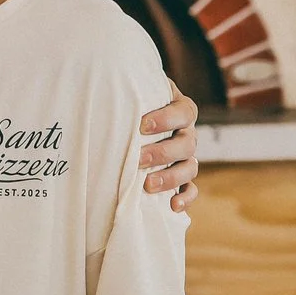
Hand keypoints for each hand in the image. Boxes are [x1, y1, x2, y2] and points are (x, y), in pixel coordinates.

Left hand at [138, 86, 202, 211]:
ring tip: (148, 185)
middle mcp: (187, 133)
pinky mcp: (183, 177)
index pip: (184, 112)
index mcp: (180, 109)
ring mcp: (187, 156)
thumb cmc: (131, 102)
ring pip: (190, 168)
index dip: (167, 119)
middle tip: (139, 159)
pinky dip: (186, 198)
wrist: (132, 116)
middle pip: (187, 144)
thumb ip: (127, 91)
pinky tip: (172, 206)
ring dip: (171, 177)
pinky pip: (191, 189)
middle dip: (163, 153)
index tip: (142, 125)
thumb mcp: (133, 91)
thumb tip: (103, 88)